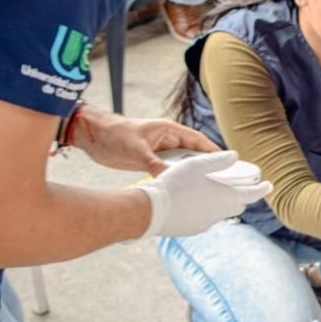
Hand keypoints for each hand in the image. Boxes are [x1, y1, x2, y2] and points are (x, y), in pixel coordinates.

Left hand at [71, 104, 220, 176]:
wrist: (91, 136)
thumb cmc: (114, 134)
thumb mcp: (137, 150)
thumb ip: (155, 164)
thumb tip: (172, 179)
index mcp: (169, 130)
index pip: (199, 141)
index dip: (214, 151)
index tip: (229, 162)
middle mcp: (168, 140)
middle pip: (194, 154)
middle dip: (207, 166)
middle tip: (222, 180)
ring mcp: (160, 151)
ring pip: (182, 164)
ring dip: (191, 174)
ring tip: (206, 188)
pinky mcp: (151, 161)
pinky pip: (169, 171)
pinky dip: (177, 179)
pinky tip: (183, 190)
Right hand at [137, 151, 272, 237]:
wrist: (151, 211)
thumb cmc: (175, 184)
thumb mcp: (197, 165)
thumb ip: (218, 160)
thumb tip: (235, 156)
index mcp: (227, 197)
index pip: (253, 193)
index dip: (262, 188)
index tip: (269, 185)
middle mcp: (221, 213)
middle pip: (238, 204)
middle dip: (241, 196)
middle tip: (239, 187)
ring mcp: (207, 223)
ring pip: (221, 212)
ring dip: (221, 203)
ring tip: (212, 192)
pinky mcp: (194, 229)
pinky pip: (205, 219)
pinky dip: (204, 210)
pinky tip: (192, 202)